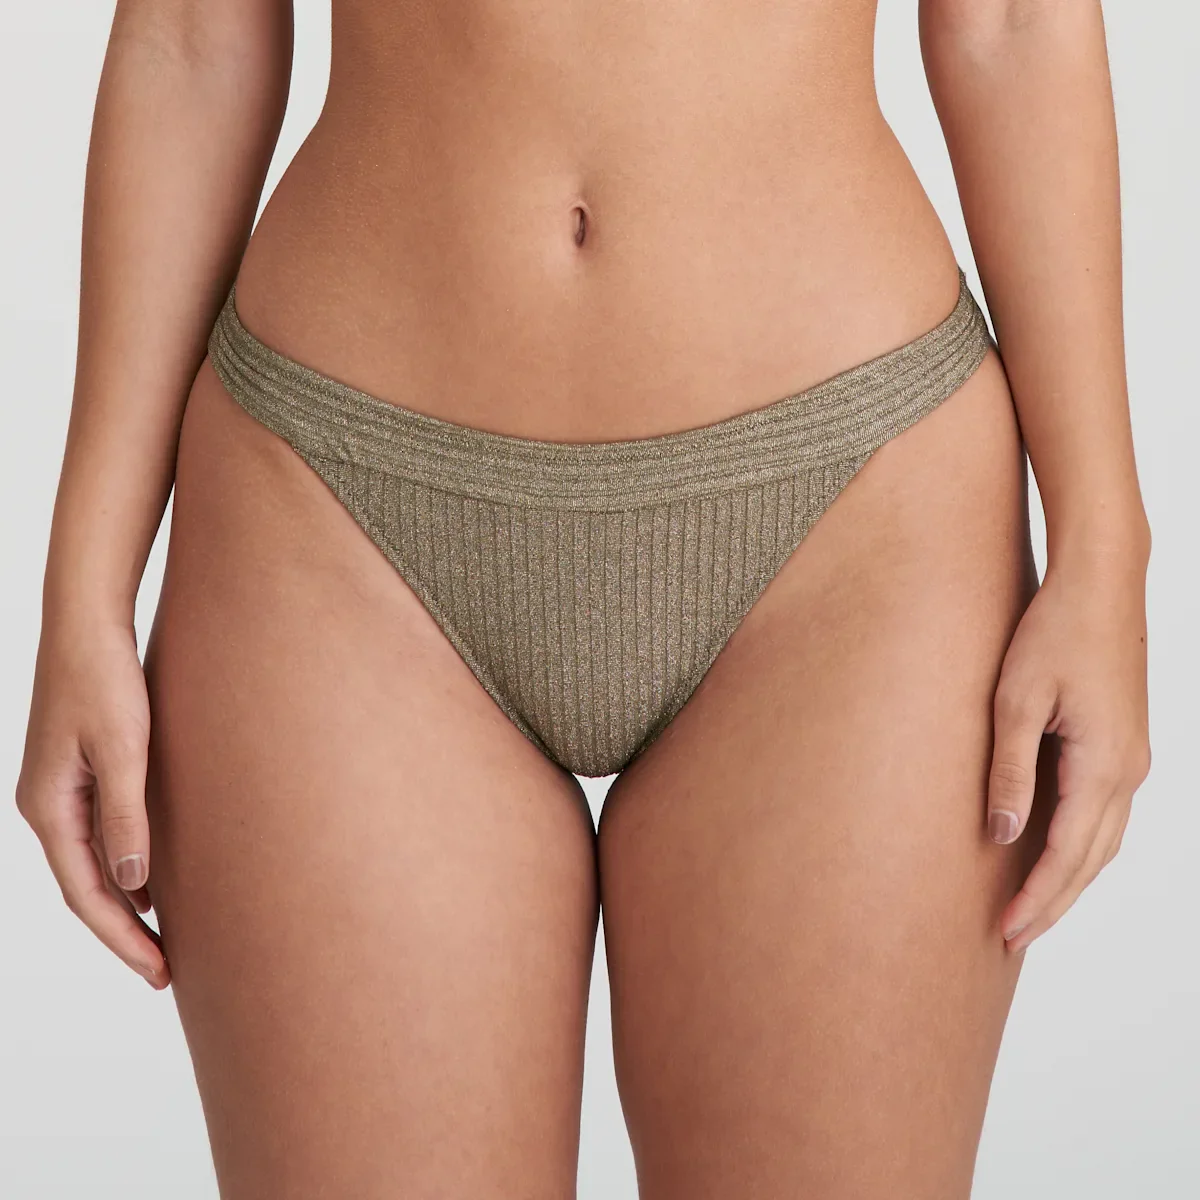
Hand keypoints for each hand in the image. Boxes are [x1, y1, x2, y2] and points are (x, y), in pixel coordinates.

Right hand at [16, 615, 169, 988]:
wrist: (88, 623)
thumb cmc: (105, 678)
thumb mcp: (124, 749)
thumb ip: (127, 815)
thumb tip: (133, 884)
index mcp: (48, 808)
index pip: (87, 894)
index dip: (123, 938)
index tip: (160, 971)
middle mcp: (46, 806)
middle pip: (85, 888)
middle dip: (124, 932)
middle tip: (168, 970)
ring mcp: (59, 790)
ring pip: (92, 865)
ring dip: (125, 903)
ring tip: (165, 938)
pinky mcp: (78, 772)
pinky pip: (98, 836)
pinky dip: (123, 867)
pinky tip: (154, 880)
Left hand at [986, 552, 1149, 953]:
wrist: (1101, 584)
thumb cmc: (1052, 632)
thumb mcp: (1015, 702)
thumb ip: (1009, 771)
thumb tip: (1003, 835)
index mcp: (1102, 765)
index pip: (1066, 854)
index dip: (1036, 898)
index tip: (1005, 932)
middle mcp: (1128, 771)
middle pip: (1091, 860)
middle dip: (1052, 903)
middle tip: (1012, 939)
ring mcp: (1133, 759)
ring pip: (1103, 842)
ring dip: (1069, 880)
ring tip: (1031, 910)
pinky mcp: (1124, 745)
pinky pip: (1105, 814)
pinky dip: (1081, 847)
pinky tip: (1054, 855)